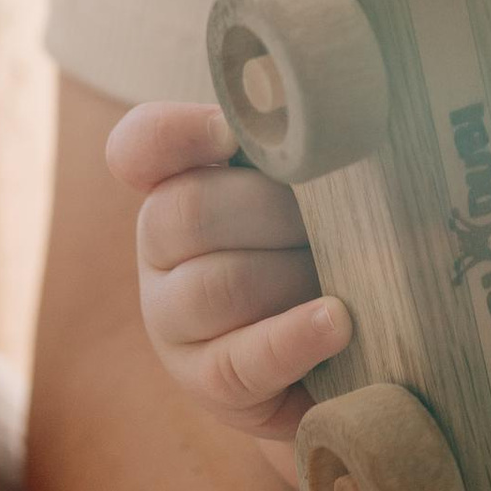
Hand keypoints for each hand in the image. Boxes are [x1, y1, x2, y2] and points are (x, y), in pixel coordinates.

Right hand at [104, 100, 348, 443]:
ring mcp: (173, 320)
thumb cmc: (331, 247)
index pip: (141, 146)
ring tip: (349, 277)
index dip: (175, 133)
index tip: (229, 130)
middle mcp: (159, 249)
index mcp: (177, 184)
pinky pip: (242, 359)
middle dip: (274, 211)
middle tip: (342, 216)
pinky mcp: (208, 382)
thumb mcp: (317, 190)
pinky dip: (294, 337)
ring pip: (216, 286)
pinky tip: (338, 321)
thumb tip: (333, 107)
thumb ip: (305, 149)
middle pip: (188, 212)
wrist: (349, 357)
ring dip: (292, 276)